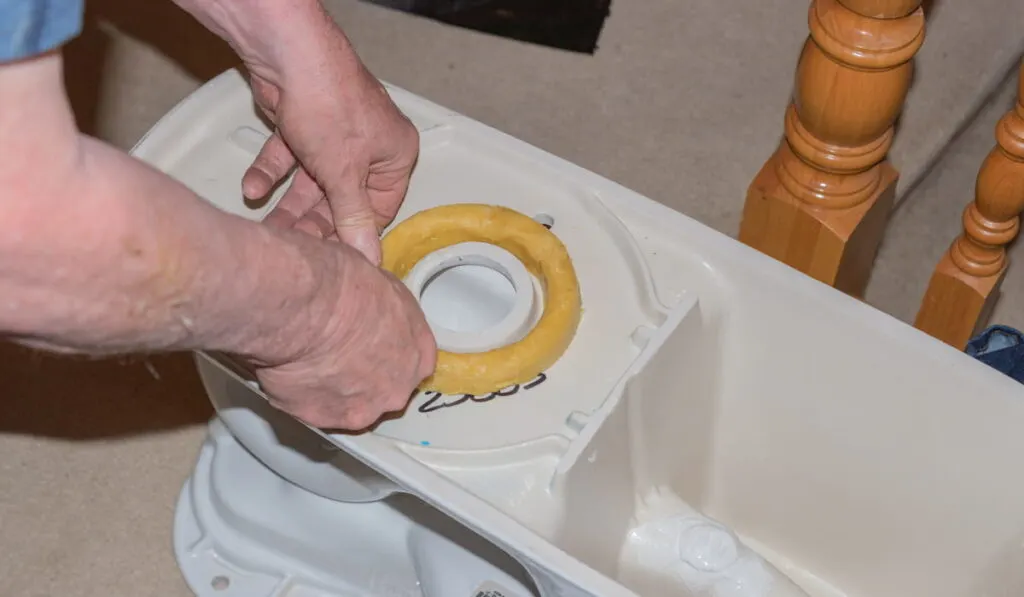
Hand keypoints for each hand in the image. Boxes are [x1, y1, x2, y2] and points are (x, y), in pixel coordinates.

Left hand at [238, 23, 418, 265]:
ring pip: (312, 181)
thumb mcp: (344, 173)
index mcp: (394, 155)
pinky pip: (289, 158)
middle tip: (296, 247)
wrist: (288, 55)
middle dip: (314, 221)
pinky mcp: (302, 125)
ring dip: (289, 204)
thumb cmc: (330, 101)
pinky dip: (271, 172)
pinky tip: (253, 188)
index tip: (331, 259)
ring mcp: (334, 134)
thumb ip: (353, 218)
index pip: (378, 210)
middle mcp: (369, 145)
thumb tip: (368, 257)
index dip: (352, 235)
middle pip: (342, 198)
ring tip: (270, 227)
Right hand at [253, 241, 436, 429]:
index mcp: (419, 351)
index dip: (389, 347)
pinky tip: (291, 374)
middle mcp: (398, 387)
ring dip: (336, 388)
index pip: (414, 358)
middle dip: (365, 372)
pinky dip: (304, 396)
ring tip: (311, 363)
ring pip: (352, 403)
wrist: (304, 309)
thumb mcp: (377, 270)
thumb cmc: (342, 284)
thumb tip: (367, 273)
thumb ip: (380, 294)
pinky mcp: (324, 419)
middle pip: (386, 386)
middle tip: (338, 350)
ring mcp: (363, 407)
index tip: (371, 337)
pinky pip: (316, 410)